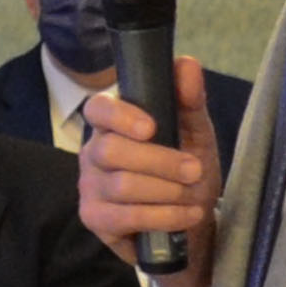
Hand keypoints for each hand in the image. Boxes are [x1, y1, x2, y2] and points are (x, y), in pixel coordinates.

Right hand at [75, 60, 221, 286]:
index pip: (98, 109)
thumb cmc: (187, 173)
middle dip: (160, 162)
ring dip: (167, 192)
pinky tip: (186, 215)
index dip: (120, 116)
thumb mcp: (196, 135)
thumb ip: (190, 101)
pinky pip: (125, 216)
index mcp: (113, 126)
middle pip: (111, 151)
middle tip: (194, 170)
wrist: (189, 223)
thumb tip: (186, 63)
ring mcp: (89, 187)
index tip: (151, 128)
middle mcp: (93, 153)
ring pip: (121, 185)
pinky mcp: (94, 219)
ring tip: (192, 196)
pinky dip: (164, 216)